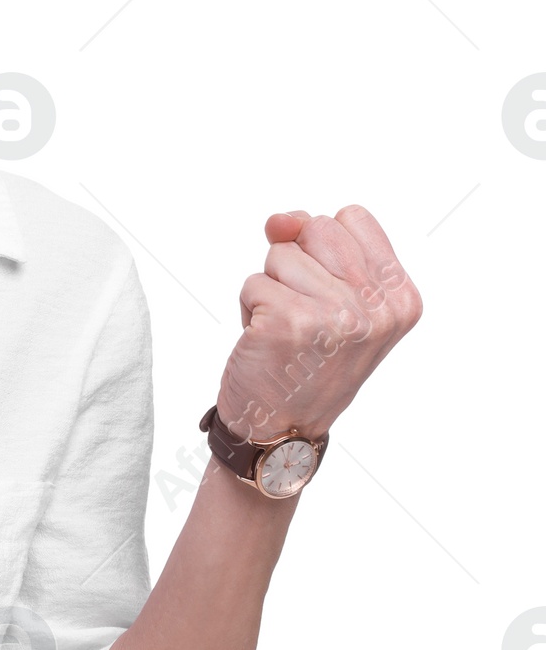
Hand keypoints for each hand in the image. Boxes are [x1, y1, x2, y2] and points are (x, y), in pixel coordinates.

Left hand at [216, 206, 421, 442]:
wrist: (283, 430)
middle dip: (295, 265)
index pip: (351, 218)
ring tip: (285, 331)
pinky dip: (249, 309)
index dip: (322, 248)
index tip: (326, 293)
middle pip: (316, 228)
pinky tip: (266, 343)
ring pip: (279, 254)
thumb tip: (280, 219)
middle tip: (303, 314)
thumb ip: (316, 246)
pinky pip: (252, 283)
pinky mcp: (288, 321)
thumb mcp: (335, 299)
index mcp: (400, 297)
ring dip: (270, 289)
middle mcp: (376, 307)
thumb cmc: (307, 362)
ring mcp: (335, 314)